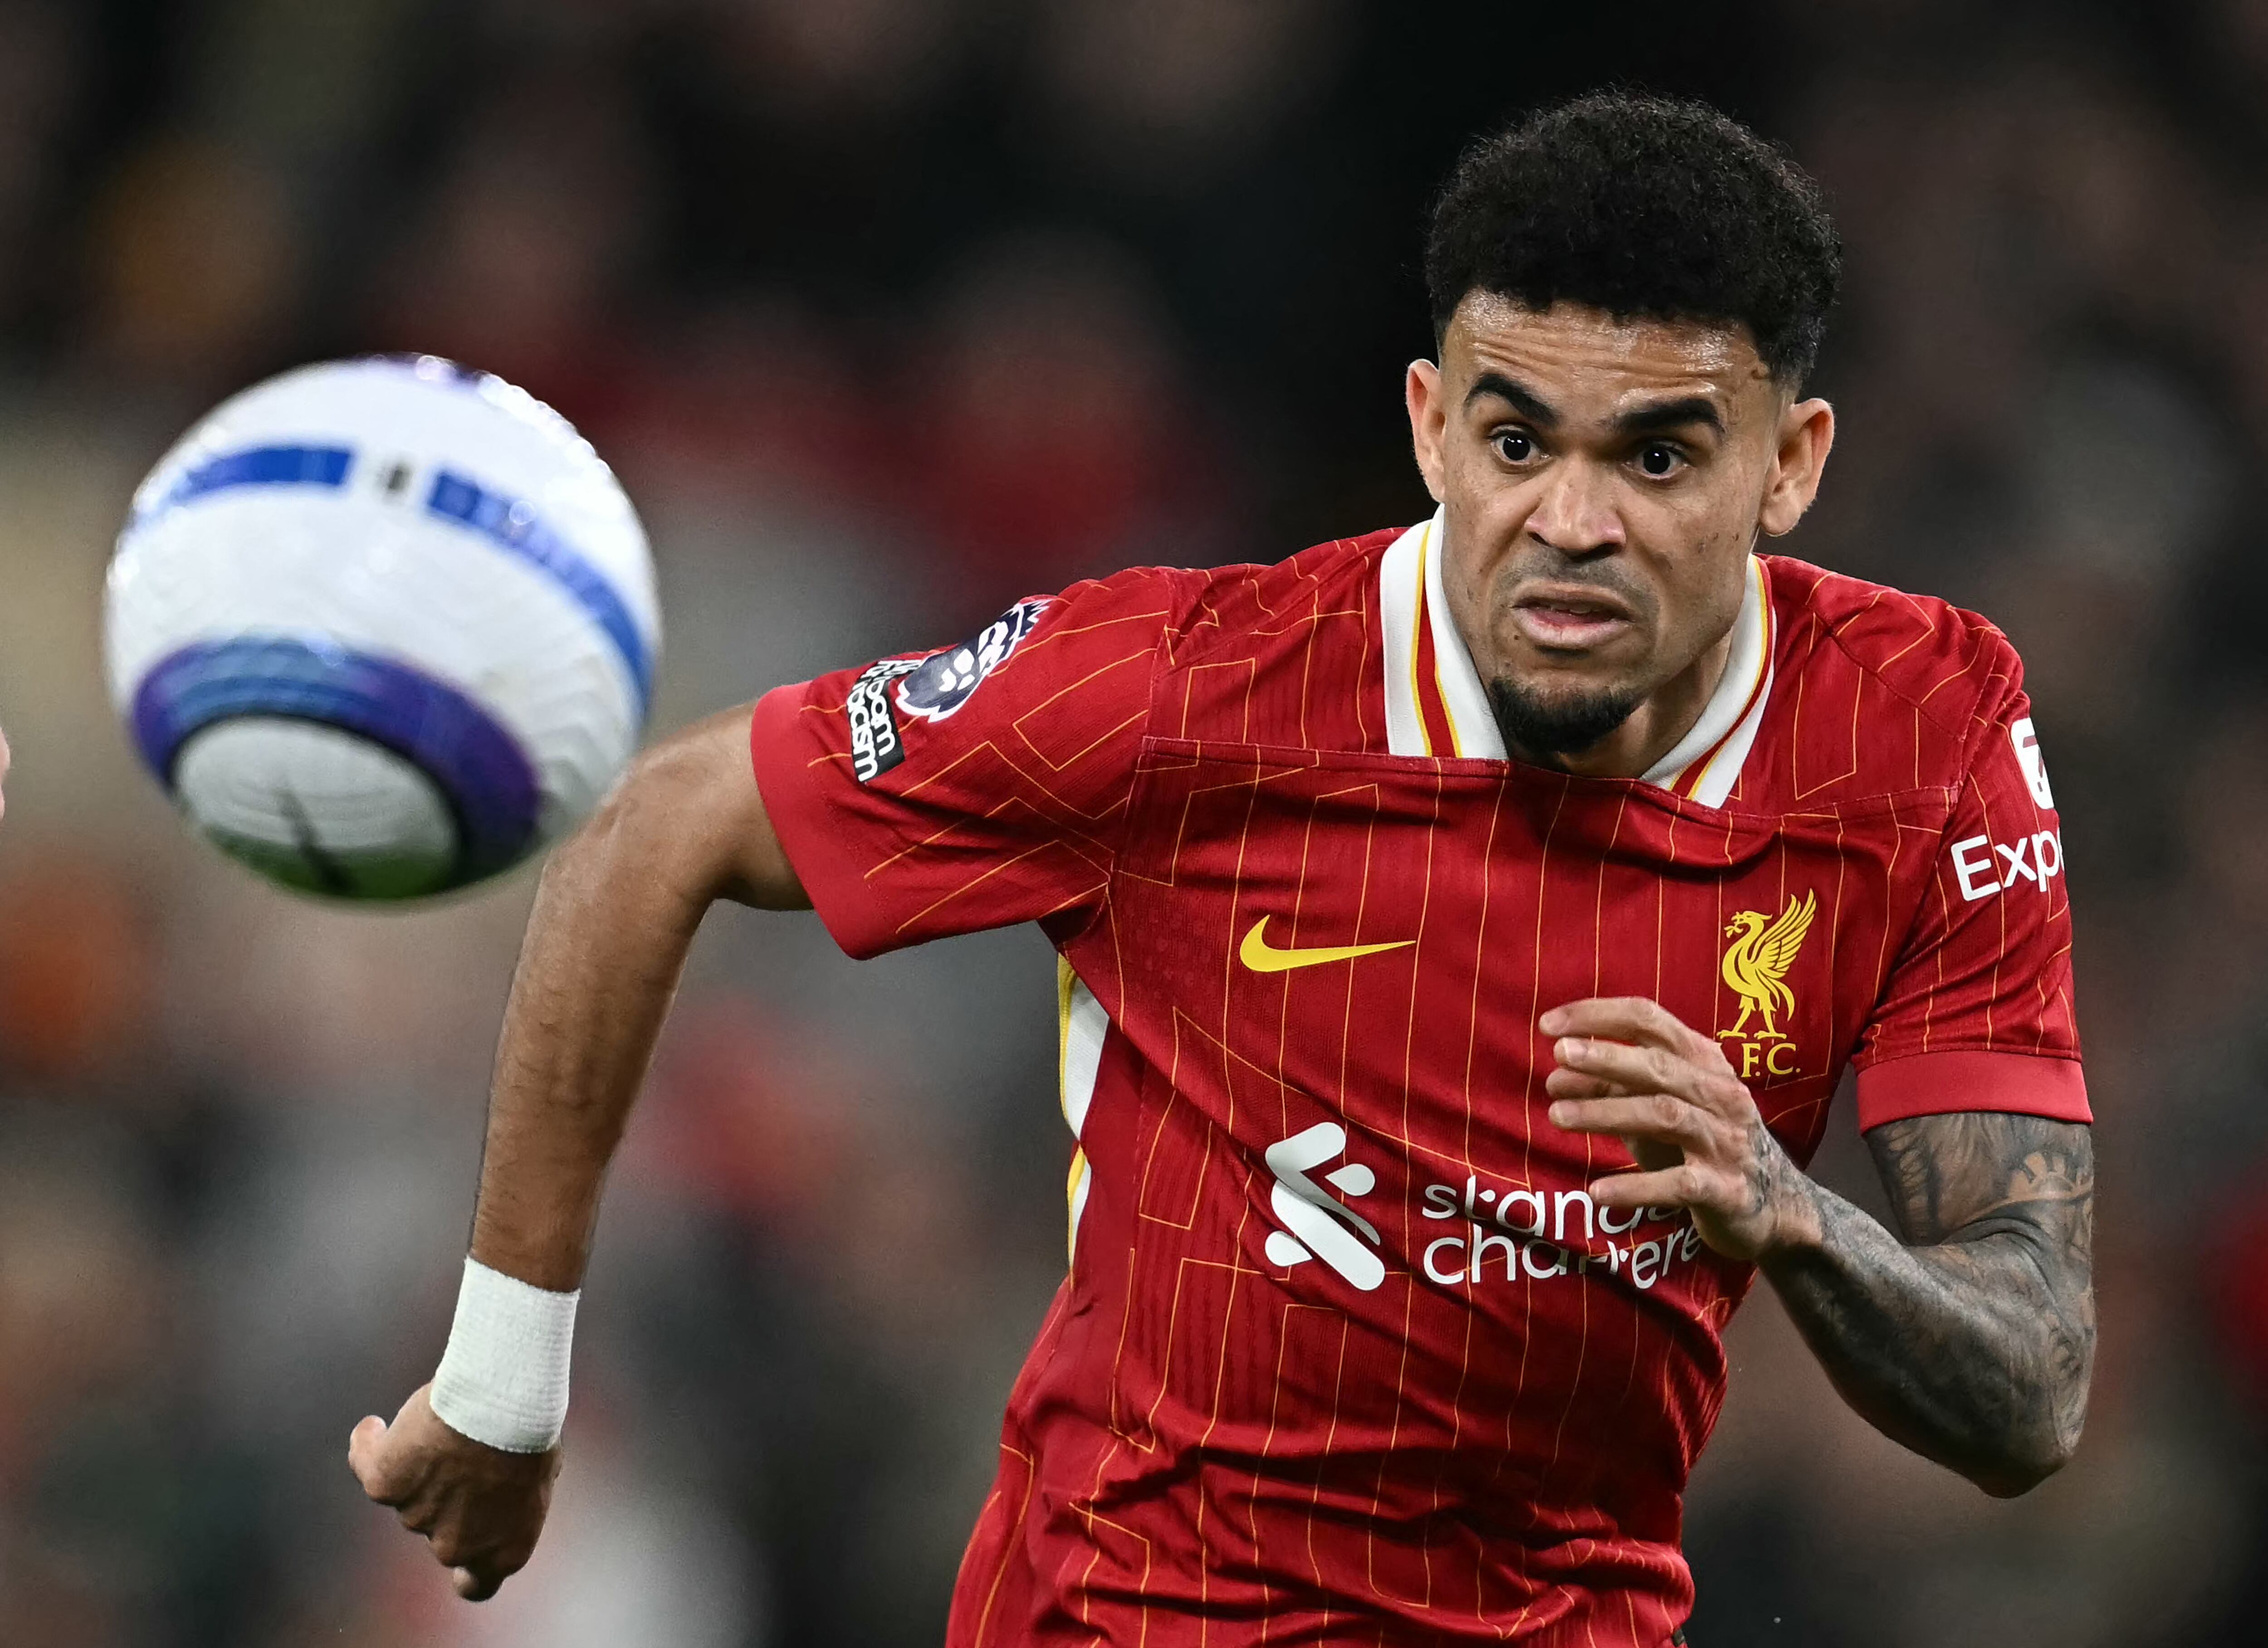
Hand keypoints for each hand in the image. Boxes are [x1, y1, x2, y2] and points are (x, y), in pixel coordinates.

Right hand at [348, 1383, 560, 1599]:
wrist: (498, 1407)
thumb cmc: (528, 1434)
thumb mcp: (540, 1476)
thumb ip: (513, 1498)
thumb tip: (502, 1490)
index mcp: (501, 1552)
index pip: (476, 1584)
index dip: (467, 1571)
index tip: (464, 1554)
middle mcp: (455, 1546)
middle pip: (441, 1532)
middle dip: (449, 1499)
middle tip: (462, 1459)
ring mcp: (415, 1518)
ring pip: (410, 1496)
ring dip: (421, 1468)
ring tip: (441, 1427)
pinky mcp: (384, 1486)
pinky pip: (368, 1465)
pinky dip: (370, 1446)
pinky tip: (375, 1427)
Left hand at [1540, 996, 1818, 1262]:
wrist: (1775, 1205)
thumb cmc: (1703, 1144)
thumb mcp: (1660, 1107)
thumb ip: (1613, 1088)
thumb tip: (1556, 1075)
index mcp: (1704, 1062)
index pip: (1651, 1020)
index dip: (1599, 1015)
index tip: (1549, 1023)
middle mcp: (1720, 1094)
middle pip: (1660, 1065)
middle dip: (1606, 1057)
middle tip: (1558, 1056)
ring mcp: (1727, 1142)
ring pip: (1666, 1115)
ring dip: (1608, 1113)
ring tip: (1557, 1115)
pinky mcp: (1728, 1189)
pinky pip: (1680, 1183)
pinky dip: (1637, 1187)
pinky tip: (1598, 1191)